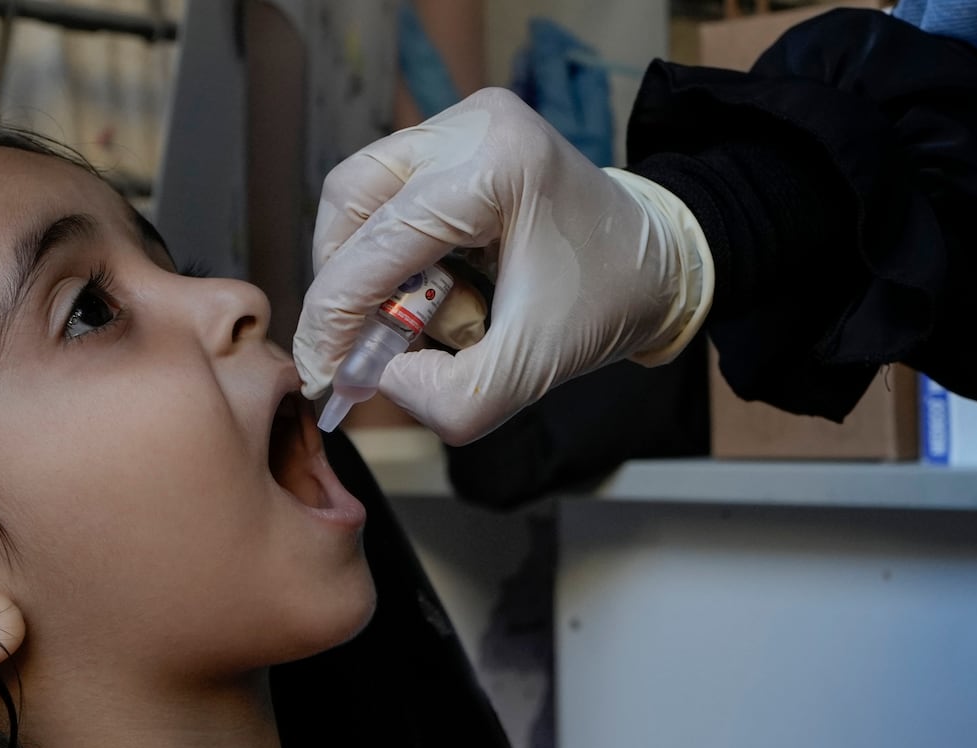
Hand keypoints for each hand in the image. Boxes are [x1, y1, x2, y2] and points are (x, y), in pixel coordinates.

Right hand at [293, 87, 712, 444]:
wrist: (655, 262)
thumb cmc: (603, 304)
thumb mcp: (531, 372)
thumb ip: (451, 396)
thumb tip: (376, 376)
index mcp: (499, 165)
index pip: (380, 242)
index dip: (334, 318)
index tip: (321, 376)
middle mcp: (472, 126)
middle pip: (351, 205)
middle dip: (343, 289)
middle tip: (353, 352)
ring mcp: (461, 123)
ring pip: (356, 196)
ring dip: (357, 268)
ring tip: (393, 320)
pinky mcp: (454, 138)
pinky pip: (382, 195)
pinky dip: (381, 253)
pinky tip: (413, 292)